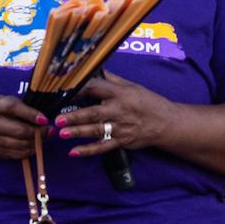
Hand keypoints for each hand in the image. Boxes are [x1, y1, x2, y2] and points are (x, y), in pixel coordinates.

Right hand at [0, 95, 47, 159]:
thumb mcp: (3, 102)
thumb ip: (20, 106)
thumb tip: (42, 117)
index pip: (13, 108)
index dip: (31, 114)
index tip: (45, 119)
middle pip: (19, 130)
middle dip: (38, 131)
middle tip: (50, 130)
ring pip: (21, 144)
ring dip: (37, 142)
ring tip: (45, 137)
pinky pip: (18, 154)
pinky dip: (30, 150)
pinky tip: (36, 145)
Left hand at [55, 70, 173, 157]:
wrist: (166, 123)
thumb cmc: (148, 102)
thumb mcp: (132, 86)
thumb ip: (112, 80)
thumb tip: (94, 70)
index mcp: (120, 94)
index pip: (97, 89)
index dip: (80, 89)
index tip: (64, 91)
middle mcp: (119, 110)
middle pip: (94, 113)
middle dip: (75, 116)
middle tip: (58, 119)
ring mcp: (120, 128)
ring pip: (96, 131)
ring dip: (78, 132)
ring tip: (61, 133)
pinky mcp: (122, 141)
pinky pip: (102, 147)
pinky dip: (88, 150)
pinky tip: (74, 152)